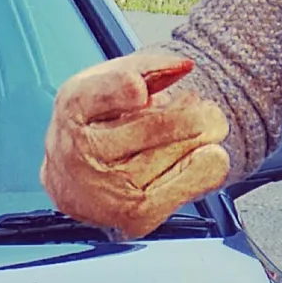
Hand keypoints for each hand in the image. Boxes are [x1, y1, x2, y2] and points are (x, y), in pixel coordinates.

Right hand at [41, 50, 232, 236]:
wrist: (70, 181)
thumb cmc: (92, 126)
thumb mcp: (106, 83)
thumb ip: (144, 67)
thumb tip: (183, 66)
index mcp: (74, 108)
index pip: (99, 95)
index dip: (123, 89)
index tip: (141, 91)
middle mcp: (82, 153)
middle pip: (154, 127)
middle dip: (191, 112)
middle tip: (200, 105)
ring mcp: (106, 190)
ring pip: (176, 153)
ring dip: (204, 134)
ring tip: (206, 123)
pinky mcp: (133, 216)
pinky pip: (186, 186)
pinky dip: (208, 167)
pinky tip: (211, 155)